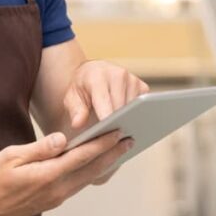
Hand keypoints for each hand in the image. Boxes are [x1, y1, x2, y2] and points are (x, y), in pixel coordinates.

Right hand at [0, 131, 132, 215]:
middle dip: (112, 153)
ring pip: (88, 178)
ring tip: (120, 150)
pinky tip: (97, 164)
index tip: (118, 132)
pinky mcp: (54, 200)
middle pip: (92, 169)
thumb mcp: (12, 157)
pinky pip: (79, 184)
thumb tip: (62, 137)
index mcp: (47, 175)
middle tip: (130, 139)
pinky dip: (92, 172)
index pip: (82, 156)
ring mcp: (57, 197)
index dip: (102, 144)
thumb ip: (40, 148)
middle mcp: (57, 189)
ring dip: (106, 163)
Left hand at [61, 61, 148, 184]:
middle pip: (122, 108)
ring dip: (128, 122)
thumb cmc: (81, 88)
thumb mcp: (71, 98)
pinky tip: (129, 129)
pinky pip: (143, 109)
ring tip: (120, 138)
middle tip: (113, 143)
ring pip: (134, 110)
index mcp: (98, 76)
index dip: (107, 118)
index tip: (107, 133)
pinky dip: (136, 119)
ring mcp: (133, 80)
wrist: (93, 73)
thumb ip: (75, 110)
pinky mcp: (143, 88)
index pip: (104, 101)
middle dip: (118, 125)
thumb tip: (78, 124)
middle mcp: (119, 74)